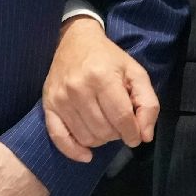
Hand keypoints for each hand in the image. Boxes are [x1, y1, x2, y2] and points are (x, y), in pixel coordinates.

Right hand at [42, 14, 158, 162]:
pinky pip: (59, 138)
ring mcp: (60, 98)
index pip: (121, 119)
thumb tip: (145, 136)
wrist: (75, 41)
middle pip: (104, 130)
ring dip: (100, 140)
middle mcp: (78, 88)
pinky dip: (74, 151)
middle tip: (119, 124)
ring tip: (105, 126)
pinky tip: (86, 154)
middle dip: (117, 134)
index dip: (133, 133)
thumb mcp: (136, 73)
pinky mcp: (48, 105)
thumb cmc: (109, 58)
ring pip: (86, 137)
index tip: (135, 135)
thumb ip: (147, 103)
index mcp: (102, 77)